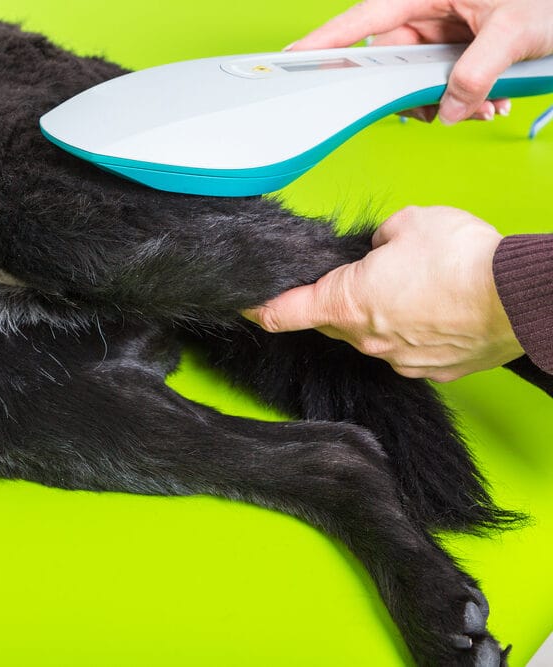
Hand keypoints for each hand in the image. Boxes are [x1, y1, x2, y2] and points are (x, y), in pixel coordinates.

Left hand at [242, 206, 524, 381]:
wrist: (520, 297)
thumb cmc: (462, 259)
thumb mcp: (409, 223)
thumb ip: (379, 237)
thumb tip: (381, 247)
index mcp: (345, 303)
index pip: (283, 313)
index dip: (259, 308)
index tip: (246, 306)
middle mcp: (366, 340)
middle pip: (333, 322)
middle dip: (340, 299)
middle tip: (366, 274)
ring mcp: (399, 361)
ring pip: (374, 335)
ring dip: (385, 313)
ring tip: (419, 287)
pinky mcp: (432, 371)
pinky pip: (410, 349)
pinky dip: (417, 331)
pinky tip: (441, 309)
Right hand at [289, 0, 552, 123]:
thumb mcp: (516, 29)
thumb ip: (475, 73)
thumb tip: (447, 110)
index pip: (365, 18)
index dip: (327, 40)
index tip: (294, 58)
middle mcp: (432, 9)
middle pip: (393, 60)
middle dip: (415, 93)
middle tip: (441, 110)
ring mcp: (447, 28)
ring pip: (420, 77)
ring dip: (446, 100)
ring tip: (484, 106)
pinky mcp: (462, 45)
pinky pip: (446, 79)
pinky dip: (464, 98)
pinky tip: (491, 102)